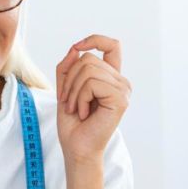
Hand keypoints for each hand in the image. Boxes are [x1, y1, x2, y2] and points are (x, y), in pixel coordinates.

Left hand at [55, 35, 130, 165]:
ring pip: (88, 69)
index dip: (94, 40)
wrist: (77, 148)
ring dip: (73, 91)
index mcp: (111, 78)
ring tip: (75, 109)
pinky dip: (80, 98)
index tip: (77, 47)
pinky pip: (92, 84)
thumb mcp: (64, 89)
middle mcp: (120, 82)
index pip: (112, 46)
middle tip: (69, 102)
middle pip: (88, 58)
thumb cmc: (72, 123)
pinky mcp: (120, 99)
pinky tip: (83, 113)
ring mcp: (123, 90)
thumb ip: (68, 67)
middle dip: (69, 80)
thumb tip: (75, 49)